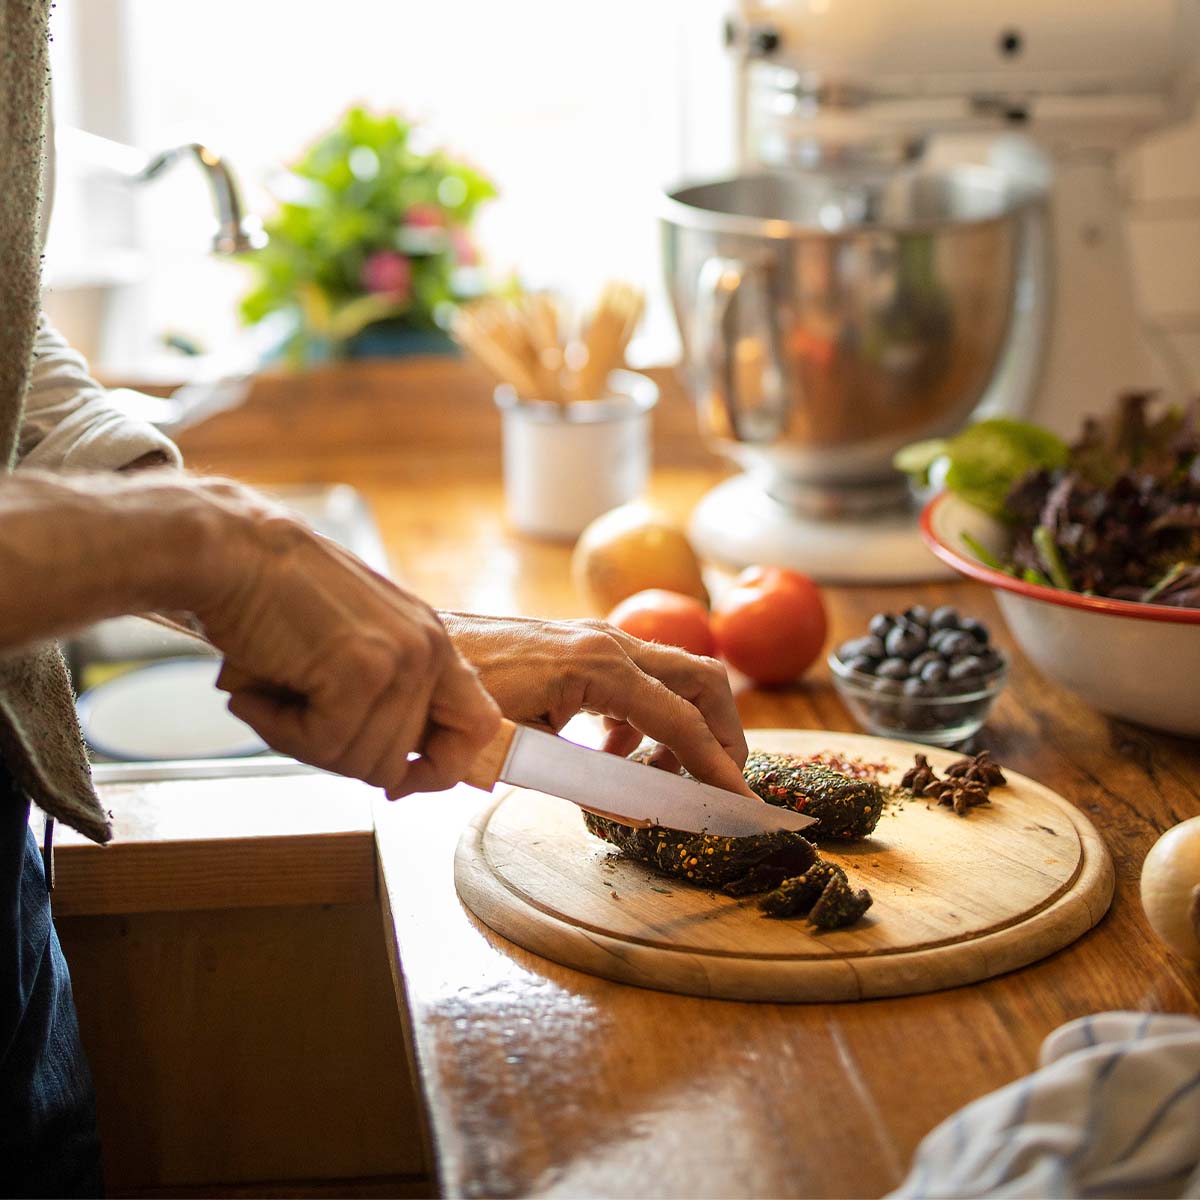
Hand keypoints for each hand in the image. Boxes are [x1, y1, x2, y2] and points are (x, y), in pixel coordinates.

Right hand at [190, 484, 500, 797]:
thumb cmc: (278, 599)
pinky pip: (324, 745)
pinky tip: (257, 693)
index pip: (478, 725)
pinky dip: (279, 730)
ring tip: (272, 692)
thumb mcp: (356, 642)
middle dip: (334, 754)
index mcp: (432, 642)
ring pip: (359, 762)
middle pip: (397, 761)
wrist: (233, 551)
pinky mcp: (360, 673)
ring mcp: (400, 661)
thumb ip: (387, 697)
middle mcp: (428, 650)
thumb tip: (400, 777)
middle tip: (290, 715)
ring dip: (300, 741)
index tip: (399, 783)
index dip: (442, 769)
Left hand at [441, 613, 753, 797]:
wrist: (414, 662)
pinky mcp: (581, 648)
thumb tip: (642, 807)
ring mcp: (596, 640)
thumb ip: (587, 779)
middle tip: (723, 786)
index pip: (680, 721)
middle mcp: (608, 643)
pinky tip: (613, 753)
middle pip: (700, 681)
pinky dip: (646, 719)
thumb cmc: (454, 705)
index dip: (717, 768)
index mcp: (599, 666)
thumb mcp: (519, 753)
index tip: (745, 806)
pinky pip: (639, 680)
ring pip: (674, 678)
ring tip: (658, 778)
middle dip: (723, 736)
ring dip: (683, 729)